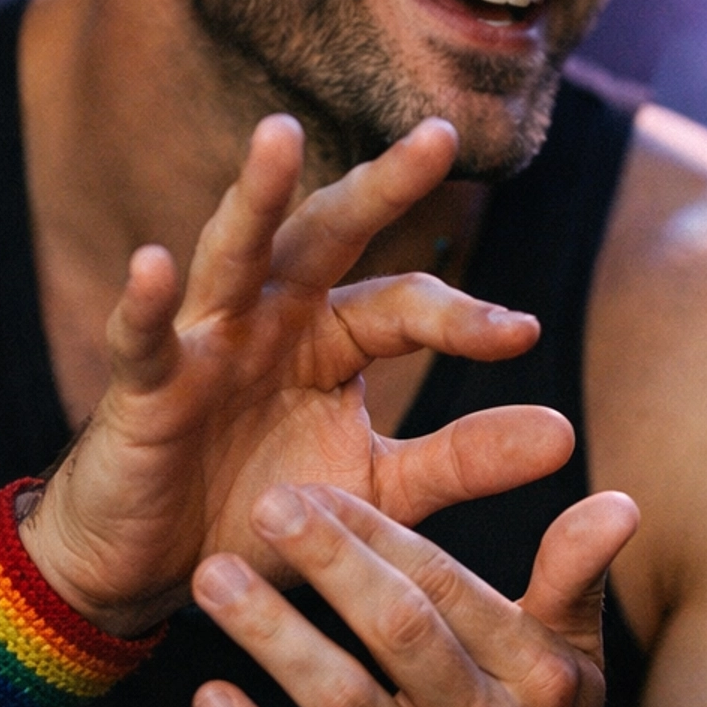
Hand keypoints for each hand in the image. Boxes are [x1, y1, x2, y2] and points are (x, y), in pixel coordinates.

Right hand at [21, 115, 571, 634]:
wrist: (157, 570)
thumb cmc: (263, 511)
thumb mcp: (377, 488)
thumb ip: (460, 459)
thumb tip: (564, 433)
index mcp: (334, 339)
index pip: (407, 306)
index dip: (464, 317)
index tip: (523, 335)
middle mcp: (274, 318)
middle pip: (331, 237)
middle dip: (383, 187)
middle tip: (441, 136)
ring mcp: (204, 342)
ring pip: (234, 253)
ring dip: (255, 195)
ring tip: (279, 136)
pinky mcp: (142, 386)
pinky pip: (144, 337)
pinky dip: (146, 302)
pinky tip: (151, 262)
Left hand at [188, 480, 638, 706]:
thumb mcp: (570, 660)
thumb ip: (575, 575)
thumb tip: (621, 501)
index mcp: (534, 674)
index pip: (447, 585)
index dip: (378, 532)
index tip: (314, 486)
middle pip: (398, 631)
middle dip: (330, 563)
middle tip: (267, 505)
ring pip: (342, 700)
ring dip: (274, 635)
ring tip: (214, 579)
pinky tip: (208, 697)